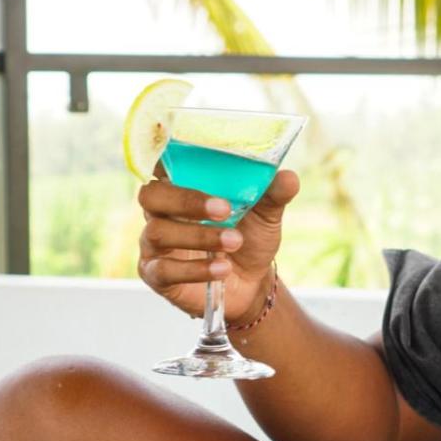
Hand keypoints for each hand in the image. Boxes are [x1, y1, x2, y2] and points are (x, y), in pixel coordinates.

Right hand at [137, 166, 299, 319]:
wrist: (253, 282)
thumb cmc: (249, 237)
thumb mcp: (266, 214)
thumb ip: (273, 194)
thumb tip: (288, 178)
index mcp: (181, 185)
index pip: (161, 163)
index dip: (168, 158)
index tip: (196, 161)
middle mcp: (161, 211)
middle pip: (151, 195)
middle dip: (187, 200)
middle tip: (225, 209)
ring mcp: (154, 244)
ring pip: (158, 232)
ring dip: (199, 237)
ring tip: (235, 242)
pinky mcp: (156, 275)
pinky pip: (164, 270)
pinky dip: (195, 269)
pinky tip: (222, 269)